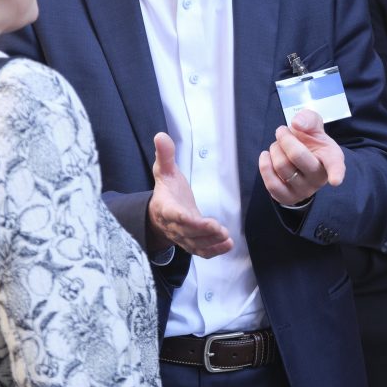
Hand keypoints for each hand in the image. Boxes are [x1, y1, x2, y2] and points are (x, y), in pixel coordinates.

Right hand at [148, 132, 232, 257]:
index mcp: (166, 207)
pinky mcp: (191, 243)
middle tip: (220, 230)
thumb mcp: (164, 172)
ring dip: (211, 244)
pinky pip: (201, 251)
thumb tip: (161, 135)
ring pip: (195, 244)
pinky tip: (227, 246)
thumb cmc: (167, 191)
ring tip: (227, 239)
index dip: (184, 219)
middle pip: (187, 232)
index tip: (195, 219)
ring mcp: (182, 236)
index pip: (174, 214)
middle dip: (203, 232)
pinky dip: (213, 251)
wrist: (159, 213)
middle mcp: (174, 225)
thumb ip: (165, 156)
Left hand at [259, 109, 344, 205]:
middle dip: (284, 138)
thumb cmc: (310, 141)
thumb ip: (308, 119)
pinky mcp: (288, 198)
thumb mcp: (313, 125)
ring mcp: (304, 190)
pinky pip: (272, 184)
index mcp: (331, 158)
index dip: (336, 173)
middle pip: (296, 156)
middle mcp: (319, 178)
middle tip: (282, 131)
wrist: (300, 157)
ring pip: (281, 166)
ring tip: (277, 145)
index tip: (335, 180)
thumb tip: (297, 124)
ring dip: (274, 149)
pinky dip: (264, 166)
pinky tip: (267, 157)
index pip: (335, 166)